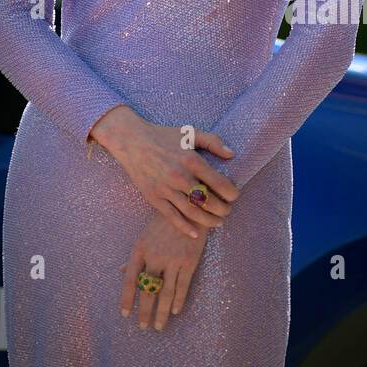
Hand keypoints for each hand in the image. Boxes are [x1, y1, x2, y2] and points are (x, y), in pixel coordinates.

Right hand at [90, 106, 239, 235]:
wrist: (132, 141)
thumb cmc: (164, 136)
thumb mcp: (190, 132)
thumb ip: (213, 142)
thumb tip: (231, 154)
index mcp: (191, 160)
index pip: (219, 183)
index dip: (231, 193)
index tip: (234, 196)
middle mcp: (179, 176)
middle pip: (207, 201)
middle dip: (222, 209)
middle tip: (228, 211)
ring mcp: (165, 189)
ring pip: (192, 212)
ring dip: (208, 220)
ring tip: (218, 222)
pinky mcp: (154, 197)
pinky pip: (171, 216)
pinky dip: (185, 227)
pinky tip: (196, 233)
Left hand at [119, 210, 207, 330]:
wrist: (190, 209)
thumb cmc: (164, 223)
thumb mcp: (144, 236)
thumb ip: (134, 257)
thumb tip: (120, 271)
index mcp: (140, 249)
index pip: (130, 279)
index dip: (127, 298)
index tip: (125, 314)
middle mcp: (155, 256)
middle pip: (148, 290)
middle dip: (145, 311)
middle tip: (143, 327)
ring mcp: (173, 259)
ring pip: (166, 292)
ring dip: (161, 312)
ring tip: (159, 326)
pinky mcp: (189, 261)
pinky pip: (182, 286)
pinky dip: (178, 300)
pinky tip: (174, 311)